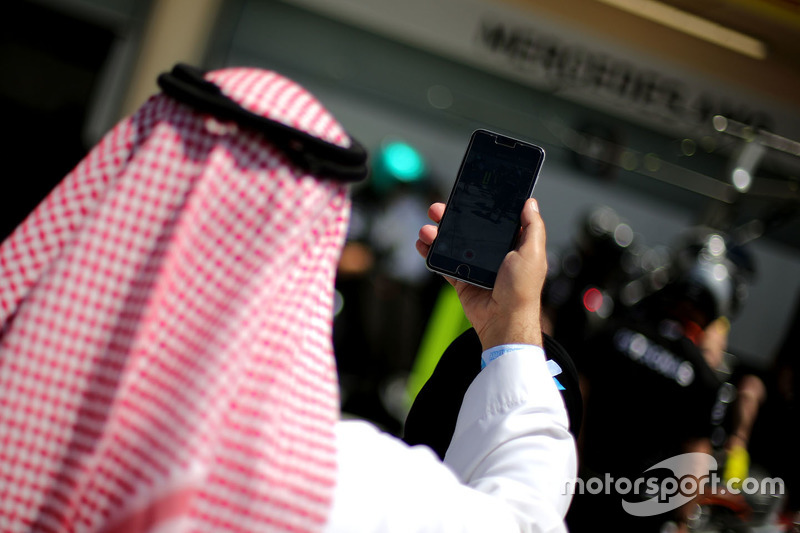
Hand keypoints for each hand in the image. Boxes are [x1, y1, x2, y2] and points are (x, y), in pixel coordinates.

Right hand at [416, 198, 546, 350]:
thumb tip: (529, 202)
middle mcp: (493, 253)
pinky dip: (431, 253)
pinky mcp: (461, 279)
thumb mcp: (533, 252)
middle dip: (451, 217)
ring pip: (452, 243)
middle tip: (437, 209)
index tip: (466, 195)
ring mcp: (475, 266)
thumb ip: (533, 226)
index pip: (494, 219)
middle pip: (468, 228)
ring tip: (426, 229)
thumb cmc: (522, 289)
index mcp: (512, 244)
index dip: (480, 206)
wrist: (503, 320)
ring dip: (437, 234)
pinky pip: (443, 263)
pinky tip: (422, 244)